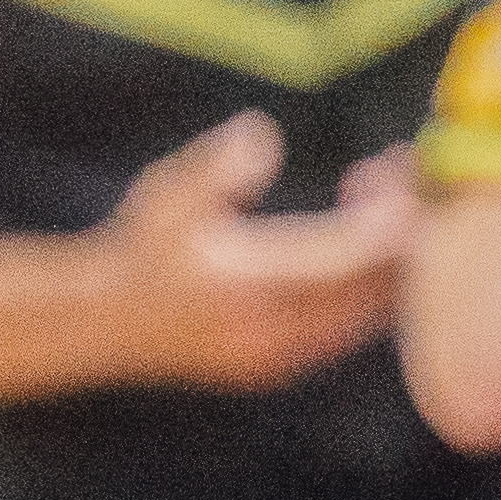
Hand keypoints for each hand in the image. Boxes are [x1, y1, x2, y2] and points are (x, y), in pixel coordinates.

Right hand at [102, 111, 414, 392]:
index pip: (362, 250)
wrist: (99, 321)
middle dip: (401, 228)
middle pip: (383, 285)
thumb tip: (263, 133)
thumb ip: (222, 164)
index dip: (395, 205)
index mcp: (259, 283)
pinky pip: (348, 328)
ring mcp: (286, 356)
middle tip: (387, 175)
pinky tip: (337, 247)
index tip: (396, 163)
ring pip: (373, 311)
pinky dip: (361, 285)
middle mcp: (282, 329)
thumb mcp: (170, 191)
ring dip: (384, 258)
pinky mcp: (283, 366)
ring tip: (362, 201)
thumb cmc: (137, 249)